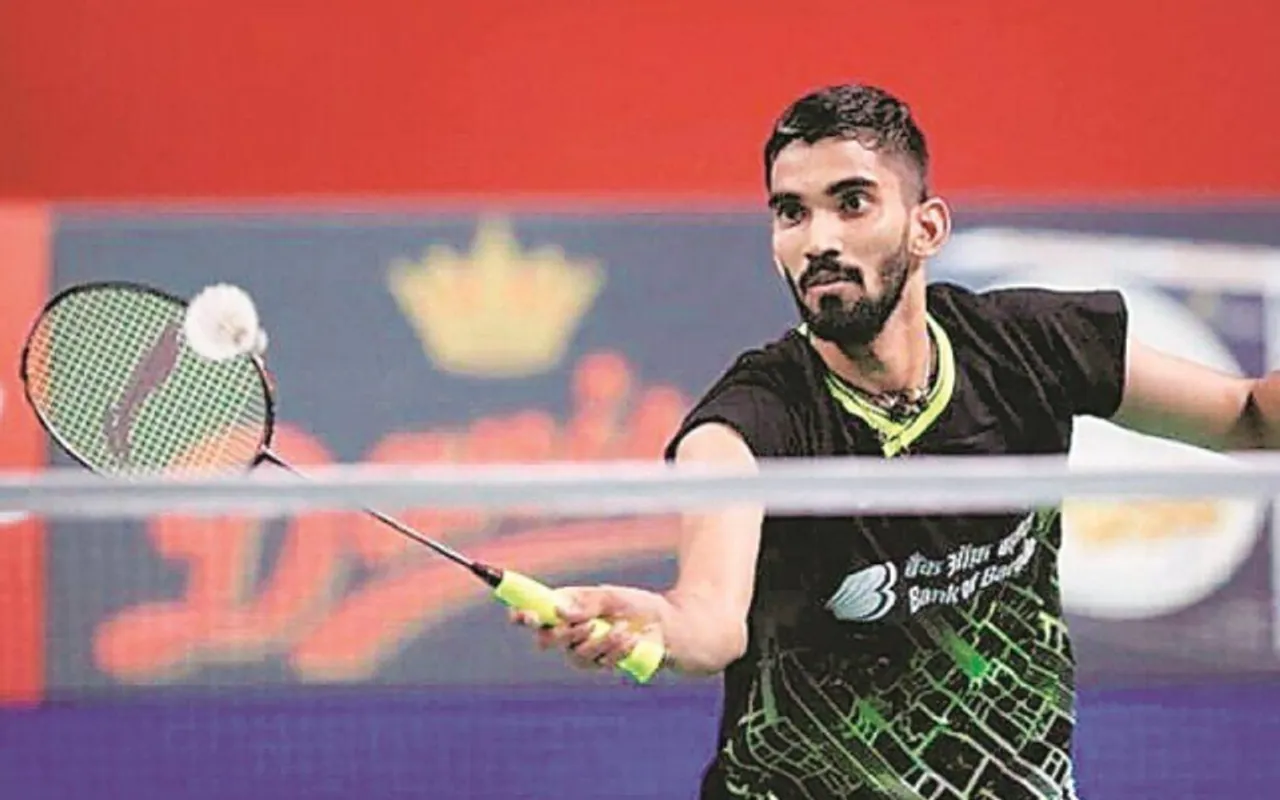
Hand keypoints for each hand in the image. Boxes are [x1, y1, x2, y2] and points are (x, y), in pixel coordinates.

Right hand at [509, 584, 666, 671]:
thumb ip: (587, 604)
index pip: (536, 613)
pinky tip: (632, 639)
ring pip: (575, 656)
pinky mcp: (602, 666)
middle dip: (564, 635)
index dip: (523, 615)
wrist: (670, 627)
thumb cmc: (640, 606)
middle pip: (547, 641)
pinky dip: (615, 651)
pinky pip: (599, 664)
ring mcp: (585, 652)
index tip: (522, 616)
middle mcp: (570, 631)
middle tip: (587, 625)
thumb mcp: (613, 597)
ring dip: (599, 643)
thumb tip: (559, 611)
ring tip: (624, 629)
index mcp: (567, 608)